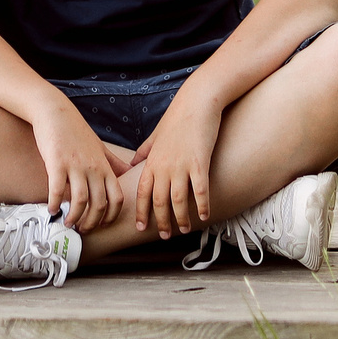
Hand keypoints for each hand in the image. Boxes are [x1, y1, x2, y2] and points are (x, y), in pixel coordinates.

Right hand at [29, 99, 134, 229]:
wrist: (55, 112)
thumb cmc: (76, 131)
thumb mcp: (100, 147)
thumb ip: (113, 162)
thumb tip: (129, 172)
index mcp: (104, 166)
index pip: (116, 198)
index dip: (110, 216)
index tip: (101, 224)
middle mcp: (93, 168)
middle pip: (99, 204)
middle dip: (92, 222)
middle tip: (82, 229)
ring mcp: (75, 165)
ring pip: (80, 200)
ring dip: (74, 217)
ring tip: (68, 223)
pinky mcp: (56, 162)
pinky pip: (56, 190)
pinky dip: (54, 204)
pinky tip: (51, 210)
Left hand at [133, 92, 224, 237]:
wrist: (197, 102)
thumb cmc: (177, 117)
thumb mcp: (156, 135)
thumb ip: (144, 151)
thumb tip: (133, 162)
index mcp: (151, 161)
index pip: (142, 192)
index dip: (141, 211)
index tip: (140, 227)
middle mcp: (163, 166)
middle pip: (159, 201)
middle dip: (161, 221)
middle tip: (164, 236)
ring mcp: (181, 166)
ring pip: (178, 201)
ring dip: (181, 219)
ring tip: (185, 230)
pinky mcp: (200, 163)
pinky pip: (200, 191)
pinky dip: (202, 206)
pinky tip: (204, 216)